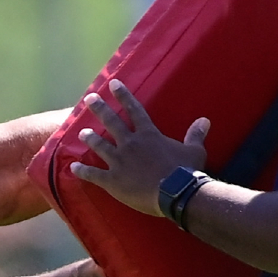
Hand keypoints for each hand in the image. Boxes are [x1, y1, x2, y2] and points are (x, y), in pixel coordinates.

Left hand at [68, 79, 209, 217]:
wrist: (175, 193)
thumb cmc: (186, 171)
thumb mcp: (195, 150)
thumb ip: (195, 134)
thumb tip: (205, 121)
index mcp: (148, 135)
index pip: (134, 109)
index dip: (123, 95)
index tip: (113, 83)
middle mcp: (130, 143)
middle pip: (111, 122)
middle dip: (99, 108)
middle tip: (89, 98)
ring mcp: (119, 161)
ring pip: (99, 145)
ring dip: (89, 138)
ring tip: (81, 132)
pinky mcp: (112, 180)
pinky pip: (93, 174)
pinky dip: (82, 171)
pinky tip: (72, 167)